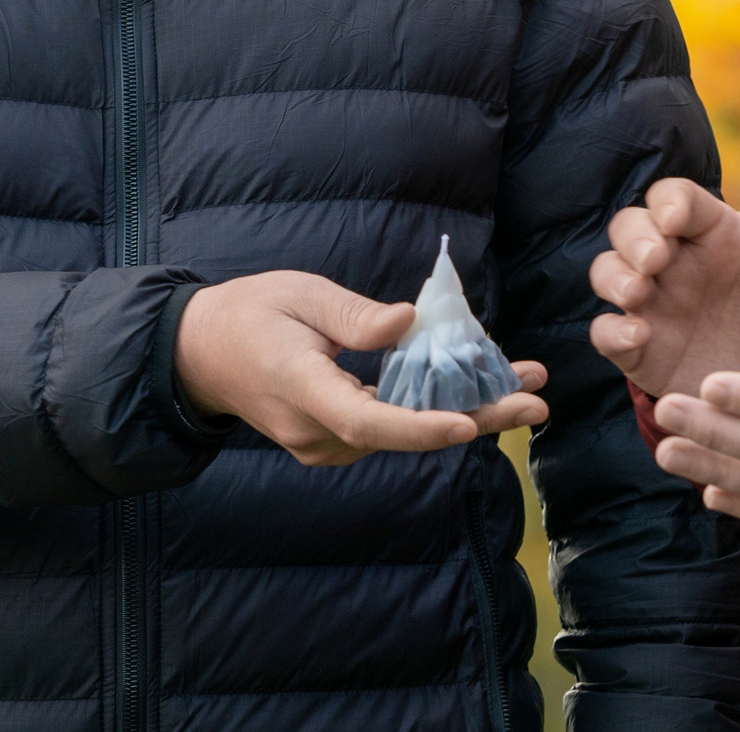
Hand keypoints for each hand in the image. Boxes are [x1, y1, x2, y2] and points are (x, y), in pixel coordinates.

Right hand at [175, 270, 546, 466]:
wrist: (201, 354)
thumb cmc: (252, 312)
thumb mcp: (301, 295)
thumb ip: (355, 318)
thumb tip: (410, 323)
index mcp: (303, 390)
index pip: (368, 422)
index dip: (421, 428)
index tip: (469, 425)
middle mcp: (316, 431)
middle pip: (402, 434)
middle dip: (476, 418)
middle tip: (538, 403)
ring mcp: (323, 443)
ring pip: (403, 433)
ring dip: (464, 409)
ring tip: (525, 383)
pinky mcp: (333, 440)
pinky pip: (390, 428)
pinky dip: (433, 408)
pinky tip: (478, 385)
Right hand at [590, 169, 739, 396]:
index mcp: (717, 232)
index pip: (676, 197)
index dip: (667, 202)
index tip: (674, 220)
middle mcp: (679, 262)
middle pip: (630, 226)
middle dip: (633, 237)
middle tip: (654, 259)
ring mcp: (656, 305)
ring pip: (608, 272)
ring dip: (614, 276)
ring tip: (637, 292)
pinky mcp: (644, 350)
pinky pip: (606, 332)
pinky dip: (611, 331)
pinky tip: (639, 336)